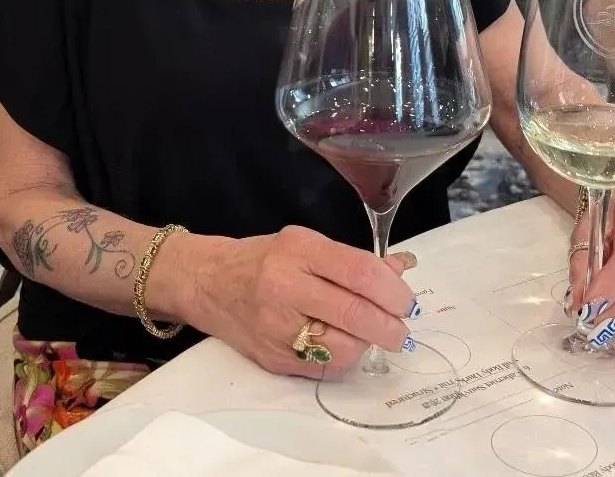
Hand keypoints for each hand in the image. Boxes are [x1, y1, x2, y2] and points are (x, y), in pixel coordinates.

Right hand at [181, 226, 418, 379]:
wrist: (208, 283)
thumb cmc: (264, 259)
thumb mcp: (306, 244)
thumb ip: (352, 260)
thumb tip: (401, 269)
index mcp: (299, 250)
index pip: (359, 273)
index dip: (392, 291)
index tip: (406, 301)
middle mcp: (286, 286)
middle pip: (354, 314)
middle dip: (390, 327)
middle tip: (401, 329)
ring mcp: (277, 327)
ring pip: (343, 349)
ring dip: (367, 345)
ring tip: (369, 334)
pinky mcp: (274, 358)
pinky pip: (324, 369)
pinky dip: (342, 359)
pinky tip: (342, 344)